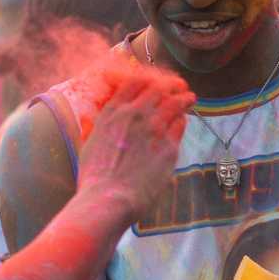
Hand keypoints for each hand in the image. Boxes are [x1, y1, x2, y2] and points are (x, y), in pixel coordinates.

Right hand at [76, 70, 194, 217]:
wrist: (108, 200)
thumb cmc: (94, 179)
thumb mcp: (89, 145)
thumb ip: (95, 128)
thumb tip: (92, 120)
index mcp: (112, 113)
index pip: (134, 81)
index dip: (147, 79)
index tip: (153, 82)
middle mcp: (134, 115)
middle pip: (158, 87)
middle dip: (170, 84)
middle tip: (178, 86)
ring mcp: (154, 129)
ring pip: (175, 102)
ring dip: (183, 97)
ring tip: (189, 97)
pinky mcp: (168, 147)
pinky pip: (180, 124)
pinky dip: (182, 119)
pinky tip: (183, 120)